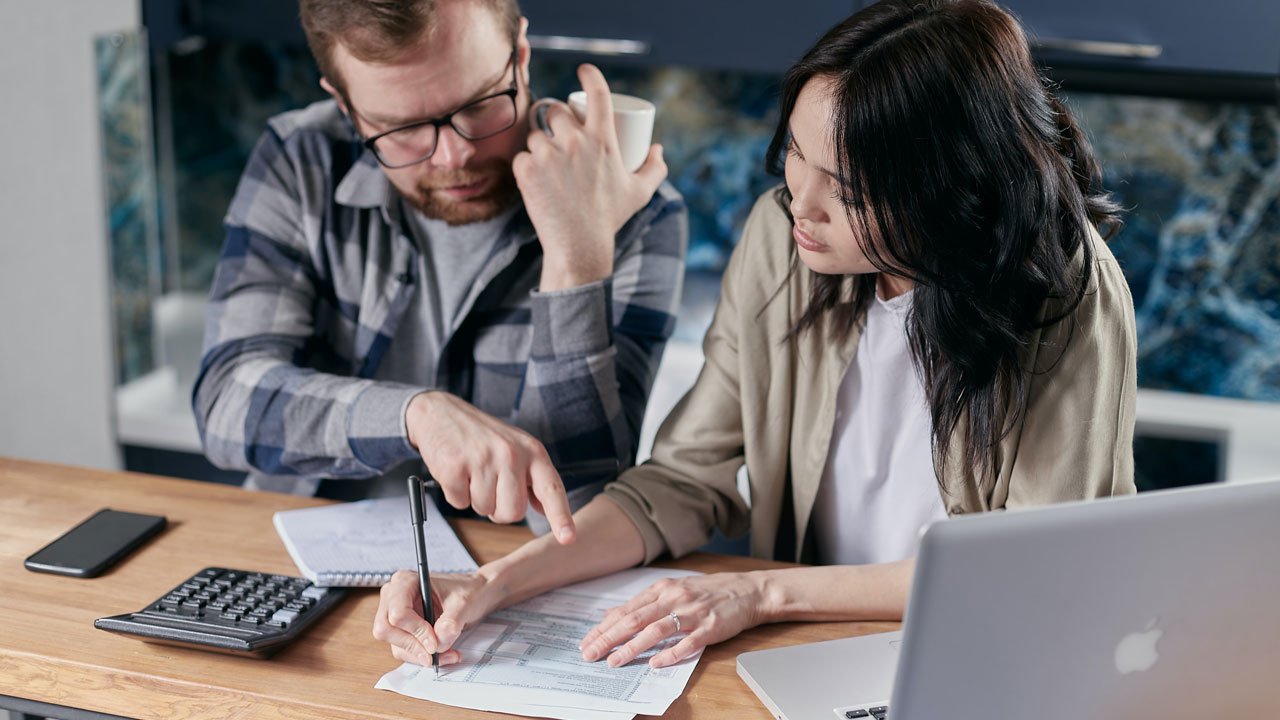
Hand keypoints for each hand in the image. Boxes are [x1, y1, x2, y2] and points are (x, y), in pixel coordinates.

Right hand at [373, 569, 503, 665]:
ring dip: (420, 655)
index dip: (415, 631)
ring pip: (395, 644)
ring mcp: (395, 614)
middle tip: (436, 653)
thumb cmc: (468, 591)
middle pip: (386, 630)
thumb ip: (451, 622)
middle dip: (413, 646)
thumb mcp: (464, 603)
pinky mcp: (402, 630)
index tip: (435, 642)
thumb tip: (438, 643)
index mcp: (405, 582)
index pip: (397, 613)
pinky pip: (404, 650)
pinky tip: (443, 654)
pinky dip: (422, 656)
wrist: (474, 596)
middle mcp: (394, 597)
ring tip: (448, 654)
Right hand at [405, 391, 574, 542]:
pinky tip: (457, 471)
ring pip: (484, 510)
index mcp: (532, 451)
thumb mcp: (517, 448)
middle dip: (499, 509)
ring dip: (476, 499)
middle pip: (513, 512)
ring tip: (472, 472)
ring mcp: (483, 459)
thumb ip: (532, 478)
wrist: (441, 412)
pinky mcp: (455, 466)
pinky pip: (459, 504)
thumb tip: (545, 509)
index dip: (561, 516)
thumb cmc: (482, 435)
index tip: (568, 538)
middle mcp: (511, 454)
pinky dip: (456, 494)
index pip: (551, 488)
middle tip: (490, 486)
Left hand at [513, 63, 667, 290]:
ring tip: (548, 167)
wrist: (580, 246)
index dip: (590, 75)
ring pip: (536, 135)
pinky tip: (534, 180)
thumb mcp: (639, 192)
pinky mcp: (527, 170)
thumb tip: (657, 149)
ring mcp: (549, 155)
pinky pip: (521, 157)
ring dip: (539, 146)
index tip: (584, 70)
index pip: (598, 94)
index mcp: (603, 140)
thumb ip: (655, 169)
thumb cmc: (610, 218)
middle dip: (556, 121)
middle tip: (558, 140)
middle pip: (556, 111)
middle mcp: (575, 142)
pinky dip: (526, 167)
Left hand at [579, 572, 768, 668]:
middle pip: (634, 620)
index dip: (604, 628)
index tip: (586, 642)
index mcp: (662, 589)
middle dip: (609, 638)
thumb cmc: (708, 592)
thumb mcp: (672, 590)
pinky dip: (670, 653)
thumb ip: (642, 603)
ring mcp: (692, 612)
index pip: (626, 611)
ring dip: (632, 647)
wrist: (748, 590)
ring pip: (656, 630)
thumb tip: (611, 615)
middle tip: (590, 654)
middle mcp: (674, 598)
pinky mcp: (710, 627)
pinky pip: (688, 642)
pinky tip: (656, 664)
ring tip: (615, 661)